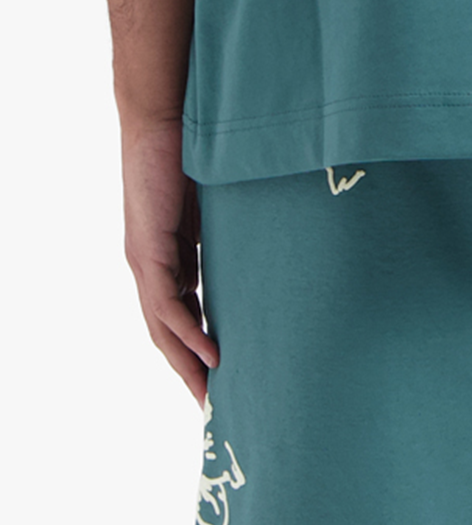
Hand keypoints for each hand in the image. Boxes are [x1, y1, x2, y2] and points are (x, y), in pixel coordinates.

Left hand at [120, 115, 217, 405]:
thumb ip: (235, 240)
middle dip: (190, 373)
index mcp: (169, 257)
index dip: (197, 351)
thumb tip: (273, 255)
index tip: (224, 381)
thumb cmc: (197, 152)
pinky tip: (211, 357)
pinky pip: (167, 305)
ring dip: (187, 365)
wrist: (166, 116)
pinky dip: (189, 334)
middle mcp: (151, 265)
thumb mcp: (222, 211)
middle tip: (216, 407)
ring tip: (212, 397)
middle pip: (167, 334)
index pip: (181, 317)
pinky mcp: (147, 249)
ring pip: (163, 328)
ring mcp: (145, 260)